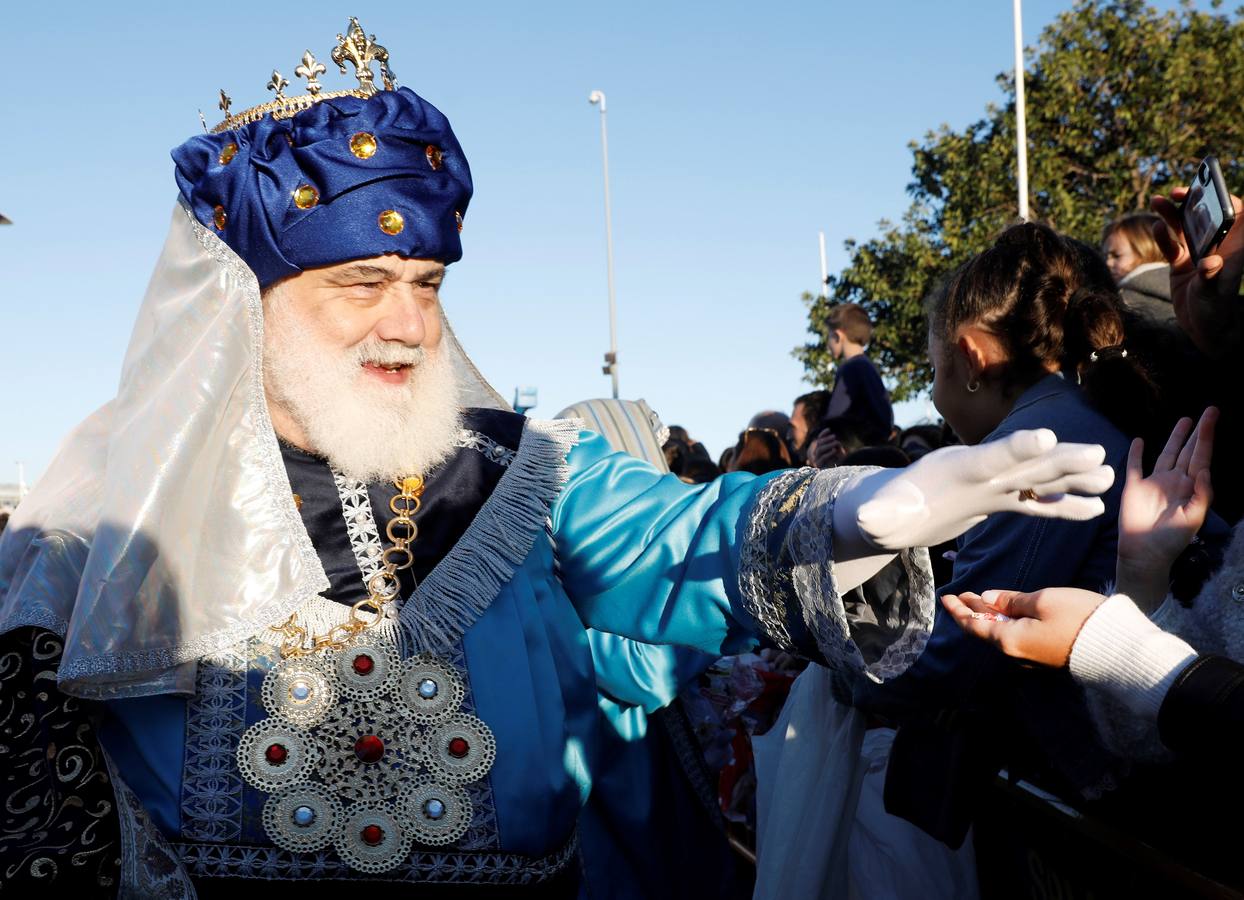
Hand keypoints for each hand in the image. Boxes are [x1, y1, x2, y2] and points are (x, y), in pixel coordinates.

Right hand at [807, 432, 845, 467]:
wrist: (833, 475)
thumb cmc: (835, 462)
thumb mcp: (835, 452)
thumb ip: (834, 445)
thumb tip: (836, 440)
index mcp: (816, 450)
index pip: (818, 439)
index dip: (822, 434)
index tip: (829, 429)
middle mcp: (814, 454)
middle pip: (818, 443)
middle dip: (826, 439)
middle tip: (834, 436)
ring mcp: (815, 460)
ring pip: (819, 450)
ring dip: (828, 445)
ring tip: (836, 442)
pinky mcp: (818, 466)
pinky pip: (822, 458)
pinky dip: (829, 453)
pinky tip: (834, 450)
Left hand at [851, 429, 1113, 550]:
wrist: (888, 513)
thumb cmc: (881, 515)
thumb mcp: (877, 518)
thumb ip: (879, 516)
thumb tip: (870, 520)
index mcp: (953, 470)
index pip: (988, 457)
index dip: (1015, 448)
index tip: (1046, 437)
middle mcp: (978, 472)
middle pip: (1025, 464)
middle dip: (1061, 459)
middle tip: (1098, 453)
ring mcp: (990, 486)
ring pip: (1038, 479)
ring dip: (1072, 478)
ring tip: (1109, 475)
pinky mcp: (994, 501)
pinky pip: (1034, 503)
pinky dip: (1061, 505)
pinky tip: (1093, 507)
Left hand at [941, 588, 1106, 667]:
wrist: (1117, 649)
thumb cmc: (1079, 619)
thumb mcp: (1042, 600)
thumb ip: (1012, 600)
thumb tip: (988, 599)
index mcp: (1009, 640)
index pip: (973, 625)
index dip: (958, 610)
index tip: (946, 597)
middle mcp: (1016, 654)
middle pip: (986, 630)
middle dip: (972, 611)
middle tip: (961, 594)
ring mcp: (1032, 658)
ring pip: (1001, 634)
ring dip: (989, 616)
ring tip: (980, 600)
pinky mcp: (1047, 657)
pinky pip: (1017, 638)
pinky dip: (1005, 623)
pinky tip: (1005, 614)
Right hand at [1115, 408, 1214, 610]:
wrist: (1145, 553)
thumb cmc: (1172, 540)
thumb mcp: (1194, 518)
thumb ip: (1202, 494)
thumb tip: (1203, 470)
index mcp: (1191, 487)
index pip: (1201, 456)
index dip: (1207, 436)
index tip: (1212, 416)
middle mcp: (1174, 481)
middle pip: (1187, 451)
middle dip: (1197, 432)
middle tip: (1208, 411)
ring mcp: (1154, 483)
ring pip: (1166, 454)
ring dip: (1174, 438)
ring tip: (1185, 420)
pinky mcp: (1134, 488)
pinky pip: (1135, 466)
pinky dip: (1136, 453)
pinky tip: (1139, 440)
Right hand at [1151, 188, 1243, 357]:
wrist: (1203, 331)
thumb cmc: (1215, 313)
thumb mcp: (1214, 296)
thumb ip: (1211, 278)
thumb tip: (1209, 262)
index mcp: (1232, 249)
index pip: (1234, 215)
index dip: (1223, 199)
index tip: (1207, 190)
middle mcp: (1216, 247)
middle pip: (1205, 216)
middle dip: (1193, 202)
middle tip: (1179, 192)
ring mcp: (1197, 254)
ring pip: (1185, 227)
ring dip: (1173, 214)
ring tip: (1159, 201)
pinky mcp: (1182, 265)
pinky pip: (1172, 245)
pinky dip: (1163, 236)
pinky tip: (1156, 226)